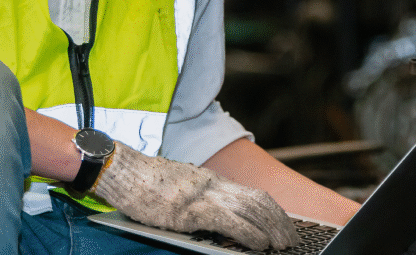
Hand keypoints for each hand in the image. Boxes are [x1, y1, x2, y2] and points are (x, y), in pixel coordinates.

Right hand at [92, 142, 298, 250]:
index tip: (285, 225)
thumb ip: (204, 198)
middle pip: (258, 201)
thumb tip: (222, 216)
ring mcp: (203, 196)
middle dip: (279, 221)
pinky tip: (259, 244)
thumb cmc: (147, 184)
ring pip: (250, 209)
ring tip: (283, 244)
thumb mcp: (183, 187)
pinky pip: (228, 221)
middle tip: (292, 238)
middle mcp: (214, 185)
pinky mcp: (190, 210)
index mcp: (213, 181)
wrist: (123, 171)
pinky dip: (248, 233)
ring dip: (271, 229)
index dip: (273, 211)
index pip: (253, 194)